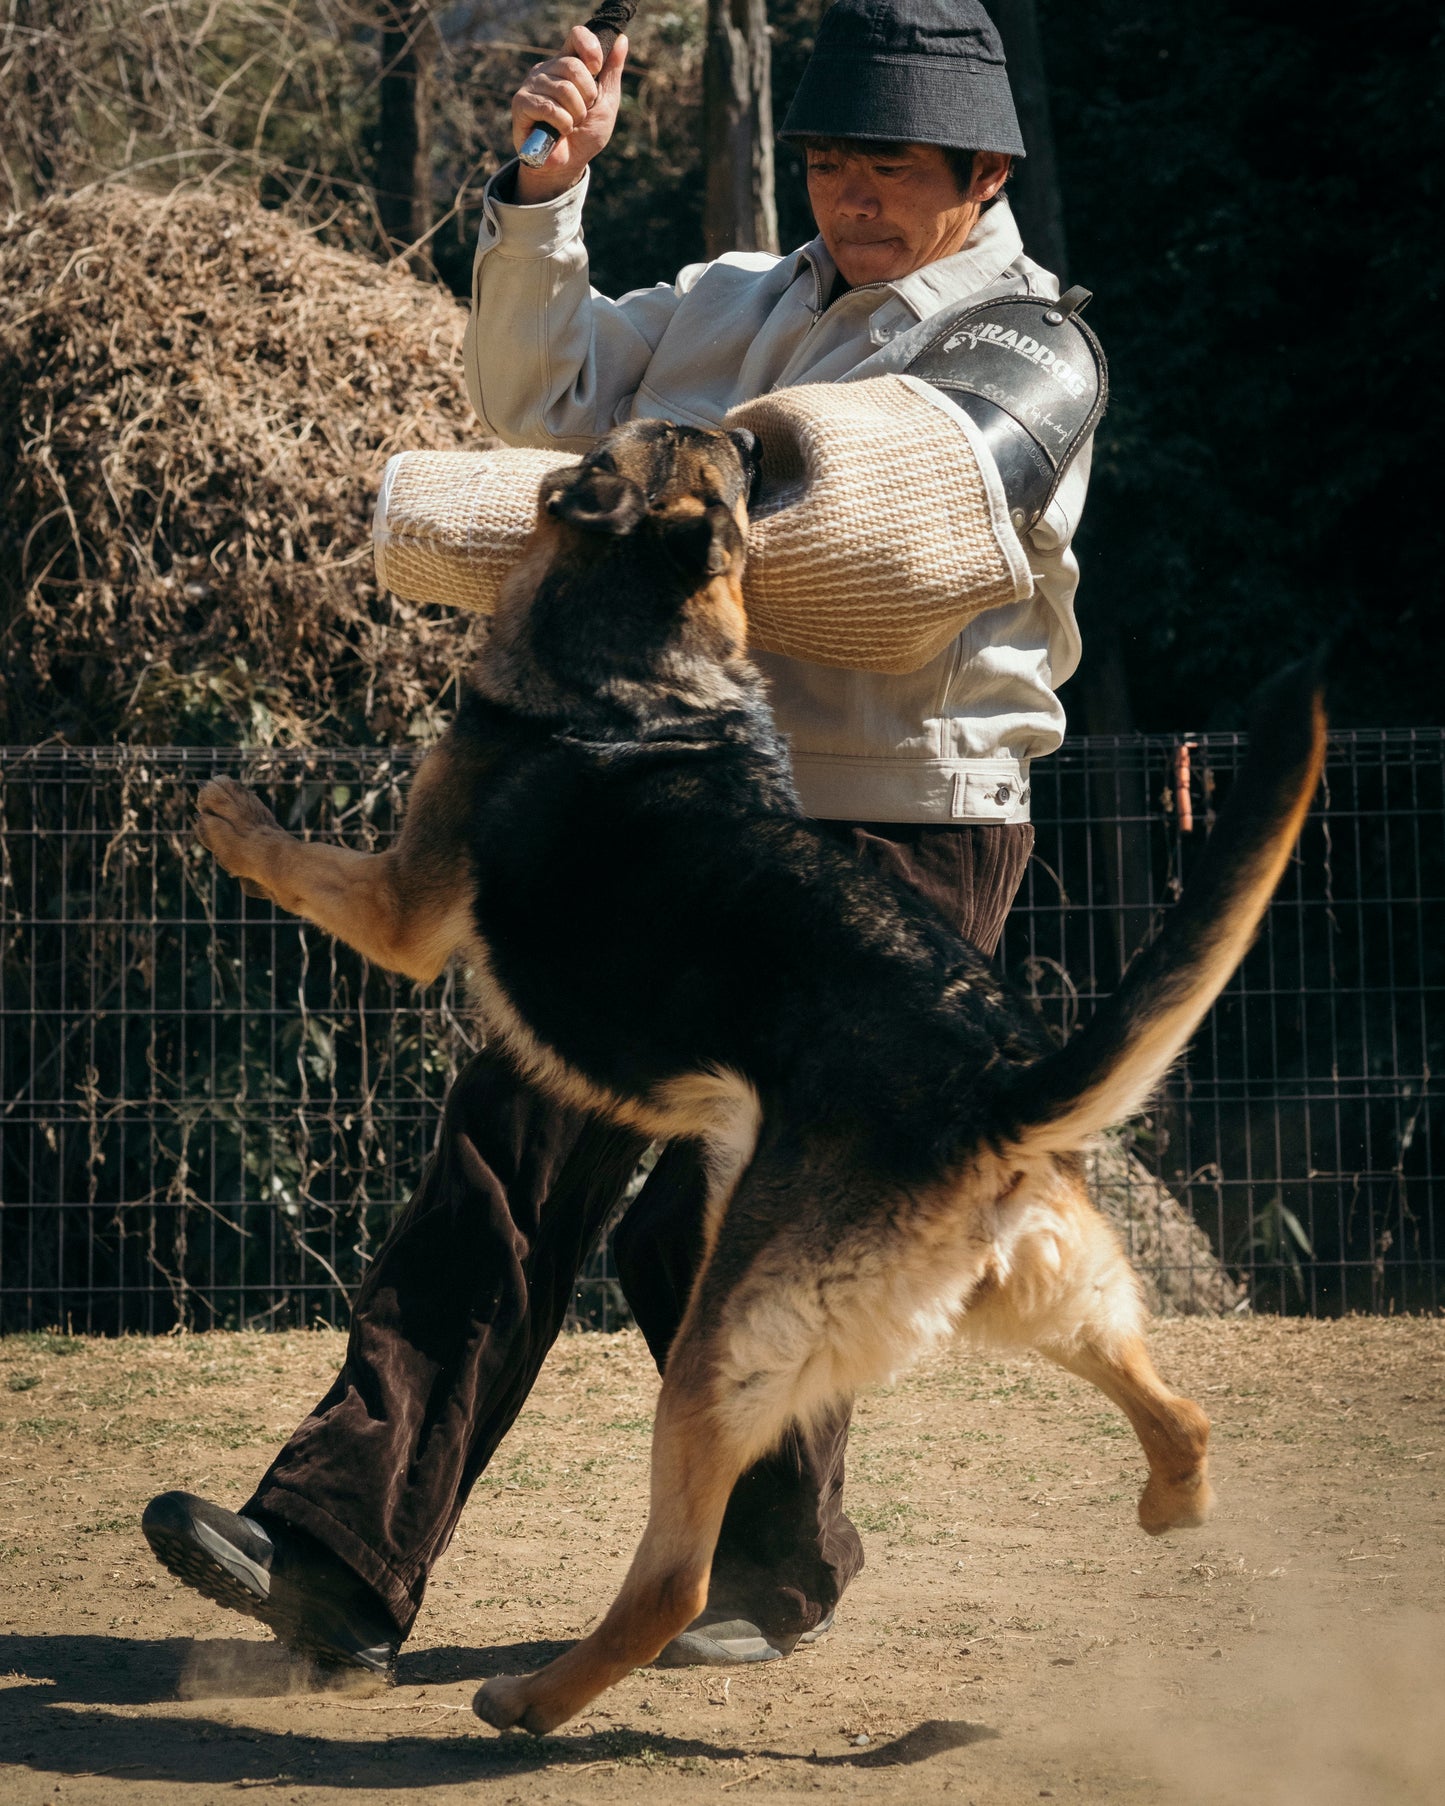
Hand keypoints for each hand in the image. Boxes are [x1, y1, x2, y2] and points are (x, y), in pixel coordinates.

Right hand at [511, 25, 627, 204]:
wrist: (567, 165)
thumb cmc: (585, 135)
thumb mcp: (606, 103)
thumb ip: (611, 73)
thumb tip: (622, 40)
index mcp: (567, 64)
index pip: (577, 36)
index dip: (590, 49)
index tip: (596, 69)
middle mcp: (547, 69)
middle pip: (573, 65)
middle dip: (587, 96)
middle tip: (582, 113)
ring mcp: (532, 84)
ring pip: (564, 89)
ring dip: (575, 115)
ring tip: (570, 125)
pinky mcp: (521, 103)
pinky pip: (549, 108)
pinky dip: (562, 124)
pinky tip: (559, 132)